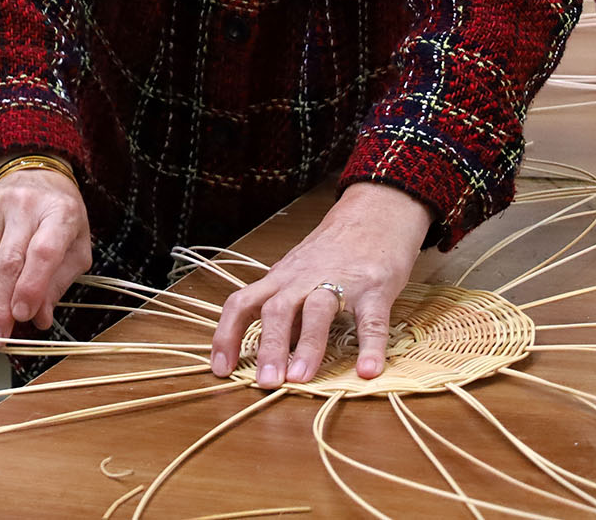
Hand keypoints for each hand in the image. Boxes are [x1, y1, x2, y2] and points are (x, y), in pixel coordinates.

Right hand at [0, 167, 90, 341]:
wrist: (36, 176)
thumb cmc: (58, 219)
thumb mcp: (75, 249)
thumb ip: (58, 284)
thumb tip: (39, 318)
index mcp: (60, 213)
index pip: (43, 253)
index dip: (30, 288)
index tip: (21, 317)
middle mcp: (26, 203)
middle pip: (7, 261)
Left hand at [208, 183, 431, 389]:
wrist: (374, 213)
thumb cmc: (333, 250)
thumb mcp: (299, 276)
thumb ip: (287, 312)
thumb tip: (271, 352)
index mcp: (281, 279)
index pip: (242, 303)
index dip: (227, 335)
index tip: (220, 368)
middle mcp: (303, 280)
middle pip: (277, 309)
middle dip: (268, 347)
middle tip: (265, 382)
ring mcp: (340, 282)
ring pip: (317, 310)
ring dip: (307, 347)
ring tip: (301, 380)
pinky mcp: (374, 288)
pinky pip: (371, 320)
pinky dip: (370, 347)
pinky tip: (368, 371)